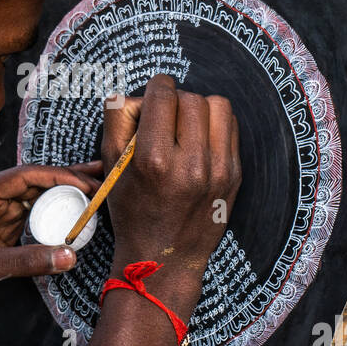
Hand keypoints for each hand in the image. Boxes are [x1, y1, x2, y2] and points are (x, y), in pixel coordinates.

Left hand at [0, 163, 101, 313]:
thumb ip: (27, 261)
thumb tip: (69, 255)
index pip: (26, 175)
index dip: (58, 176)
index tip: (86, 184)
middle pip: (36, 180)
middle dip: (69, 178)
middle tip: (102, 177)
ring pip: (39, 194)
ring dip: (67, 191)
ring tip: (98, 188)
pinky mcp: (6, 225)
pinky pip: (36, 211)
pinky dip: (58, 209)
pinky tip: (79, 210)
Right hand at [100, 74, 241, 318]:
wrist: (165, 258)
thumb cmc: (133, 212)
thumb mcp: (112, 167)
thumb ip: (118, 121)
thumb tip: (139, 94)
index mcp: (154, 160)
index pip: (163, 95)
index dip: (156, 87)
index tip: (154, 93)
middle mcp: (190, 164)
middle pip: (190, 98)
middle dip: (175, 101)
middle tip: (165, 117)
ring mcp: (218, 170)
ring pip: (217, 106)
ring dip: (199, 108)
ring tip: (186, 125)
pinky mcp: (234, 175)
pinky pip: (231, 127)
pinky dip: (215, 125)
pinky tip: (200, 139)